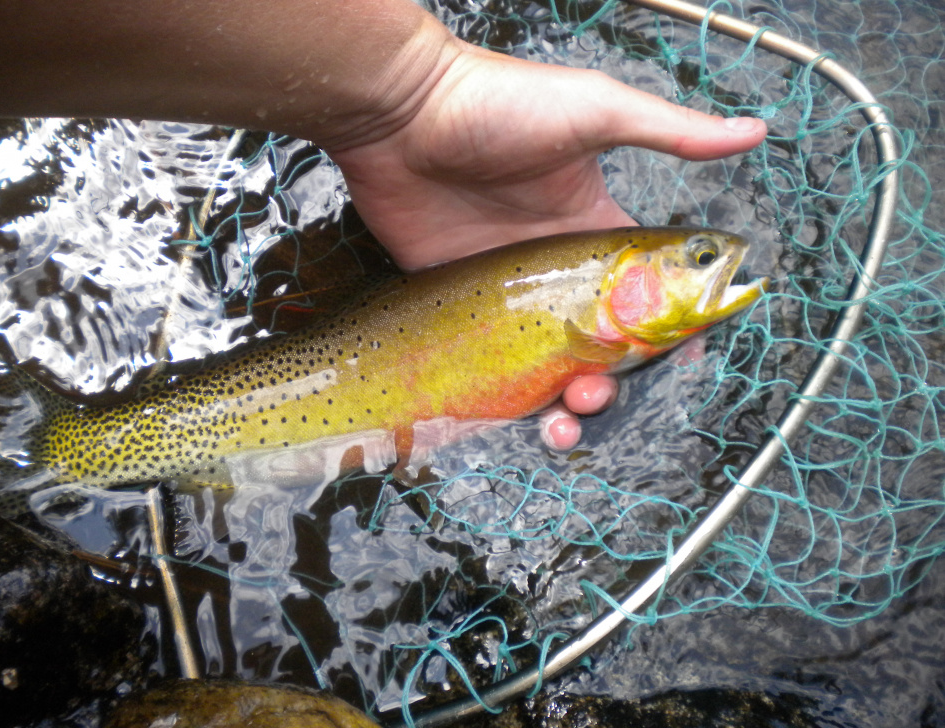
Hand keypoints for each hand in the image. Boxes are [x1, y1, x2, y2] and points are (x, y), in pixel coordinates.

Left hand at [328, 40, 766, 448]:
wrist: (401, 113)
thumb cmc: (500, 104)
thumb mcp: (595, 109)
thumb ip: (669, 131)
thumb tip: (753, 131)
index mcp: (593, 229)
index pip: (645, 289)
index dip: (668, 326)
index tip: (684, 358)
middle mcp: (553, 268)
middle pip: (596, 342)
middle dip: (609, 379)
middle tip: (597, 392)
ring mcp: (504, 290)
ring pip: (543, 364)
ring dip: (562, 401)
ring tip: (563, 418)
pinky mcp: (454, 301)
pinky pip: (483, 361)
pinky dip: (501, 396)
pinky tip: (515, 417)